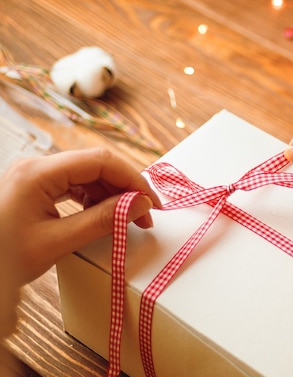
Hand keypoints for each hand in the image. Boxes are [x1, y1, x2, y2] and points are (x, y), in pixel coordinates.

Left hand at [0, 148, 160, 283]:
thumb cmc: (1, 258)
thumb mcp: (56, 242)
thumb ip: (102, 221)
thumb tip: (138, 206)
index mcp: (38, 173)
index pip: (101, 161)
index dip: (132, 178)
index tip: (151, 201)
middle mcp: (36, 167)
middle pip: (96, 165)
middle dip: (124, 188)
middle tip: (144, 214)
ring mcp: (34, 176)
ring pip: (87, 175)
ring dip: (111, 194)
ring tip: (126, 218)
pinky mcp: (34, 188)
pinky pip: (73, 185)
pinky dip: (93, 199)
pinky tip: (102, 215)